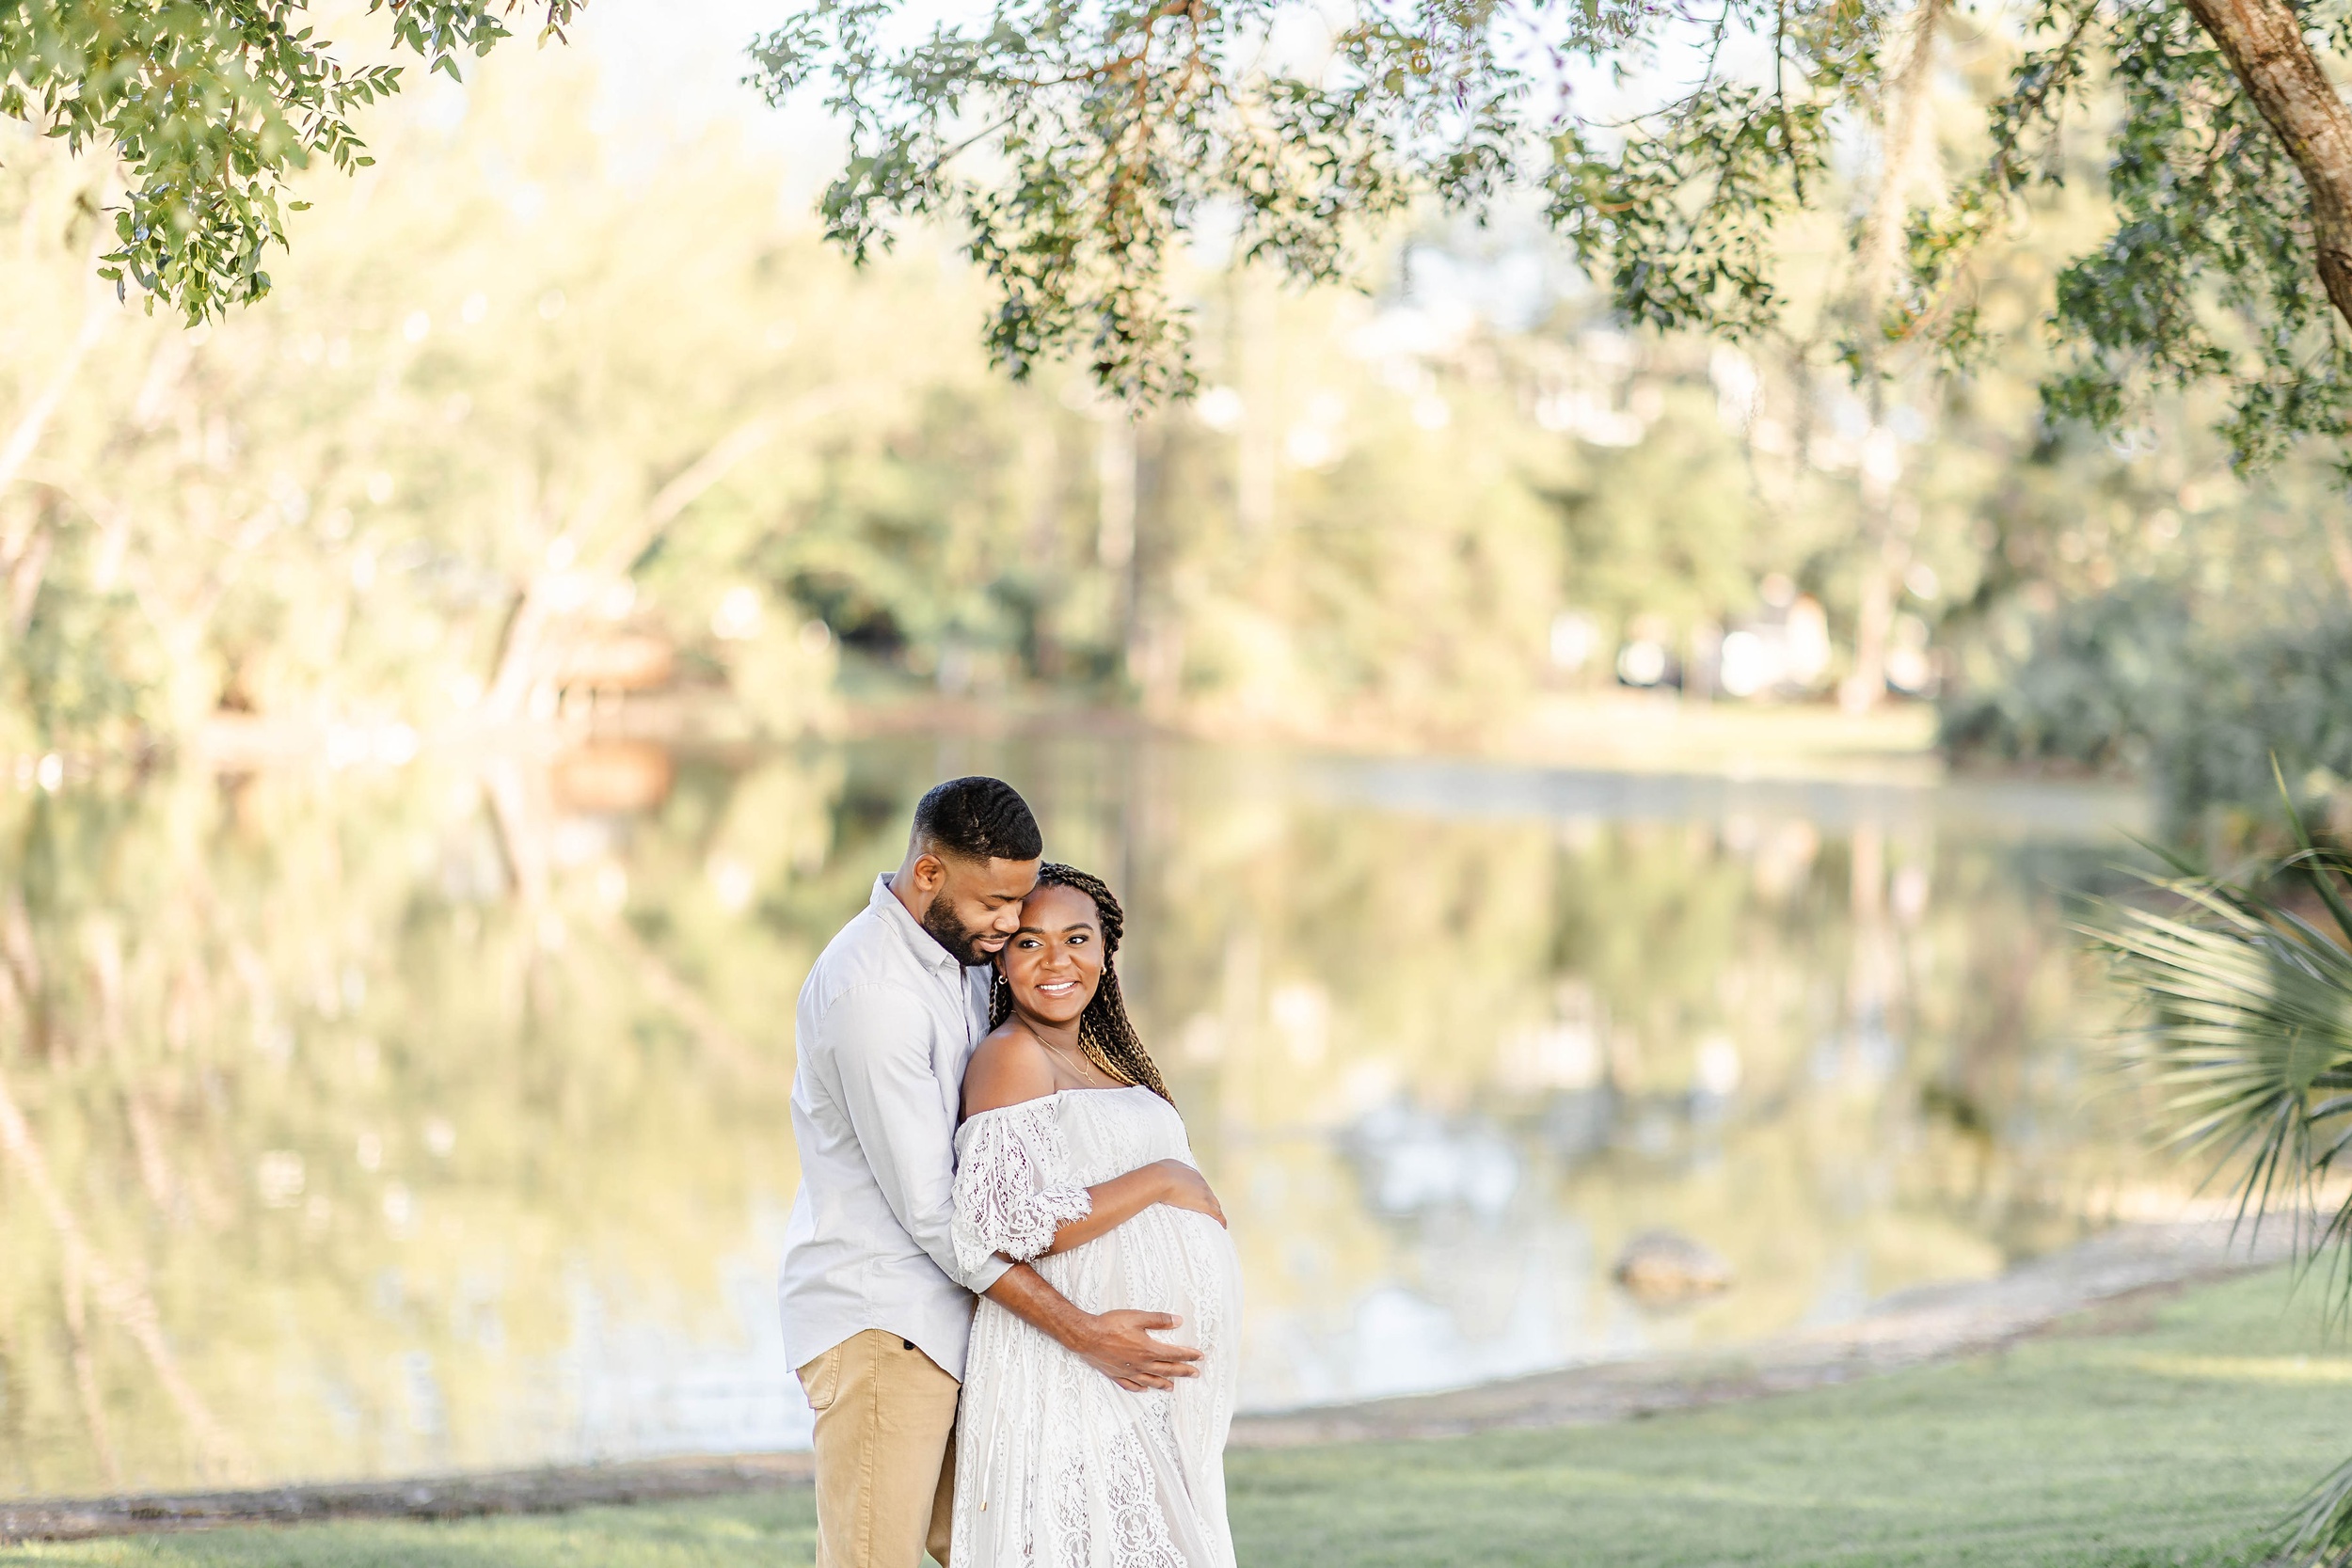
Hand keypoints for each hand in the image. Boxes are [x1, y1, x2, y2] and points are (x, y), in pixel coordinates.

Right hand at [1069, 1308, 1202, 1391]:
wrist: (1087, 1336)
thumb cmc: (1111, 1325)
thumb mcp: (1137, 1317)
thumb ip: (1159, 1320)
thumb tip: (1177, 1321)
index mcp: (1148, 1350)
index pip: (1174, 1354)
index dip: (1188, 1355)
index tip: (1199, 1357)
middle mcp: (1141, 1364)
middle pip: (1167, 1370)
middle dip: (1183, 1372)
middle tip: (1195, 1374)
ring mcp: (1129, 1371)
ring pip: (1151, 1381)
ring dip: (1164, 1384)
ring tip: (1173, 1387)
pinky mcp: (1116, 1374)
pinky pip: (1131, 1385)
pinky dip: (1140, 1388)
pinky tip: (1145, 1390)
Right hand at [1153, 1159, 1225, 1227]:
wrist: (1160, 1178)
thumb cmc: (1157, 1175)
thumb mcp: (1162, 1171)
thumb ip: (1164, 1176)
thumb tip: (1158, 1179)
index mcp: (1189, 1172)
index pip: (1199, 1184)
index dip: (1200, 1191)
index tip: (1198, 1197)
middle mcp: (1199, 1180)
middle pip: (1209, 1193)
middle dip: (1211, 1201)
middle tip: (1211, 1209)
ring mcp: (1203, 1192)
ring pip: (1215, 1203)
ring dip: (1217, 1210)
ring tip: (1219, 1218)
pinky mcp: (1204, 1203)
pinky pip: (1216, 1213)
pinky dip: (1220, 1219)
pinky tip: (1223, 1224)